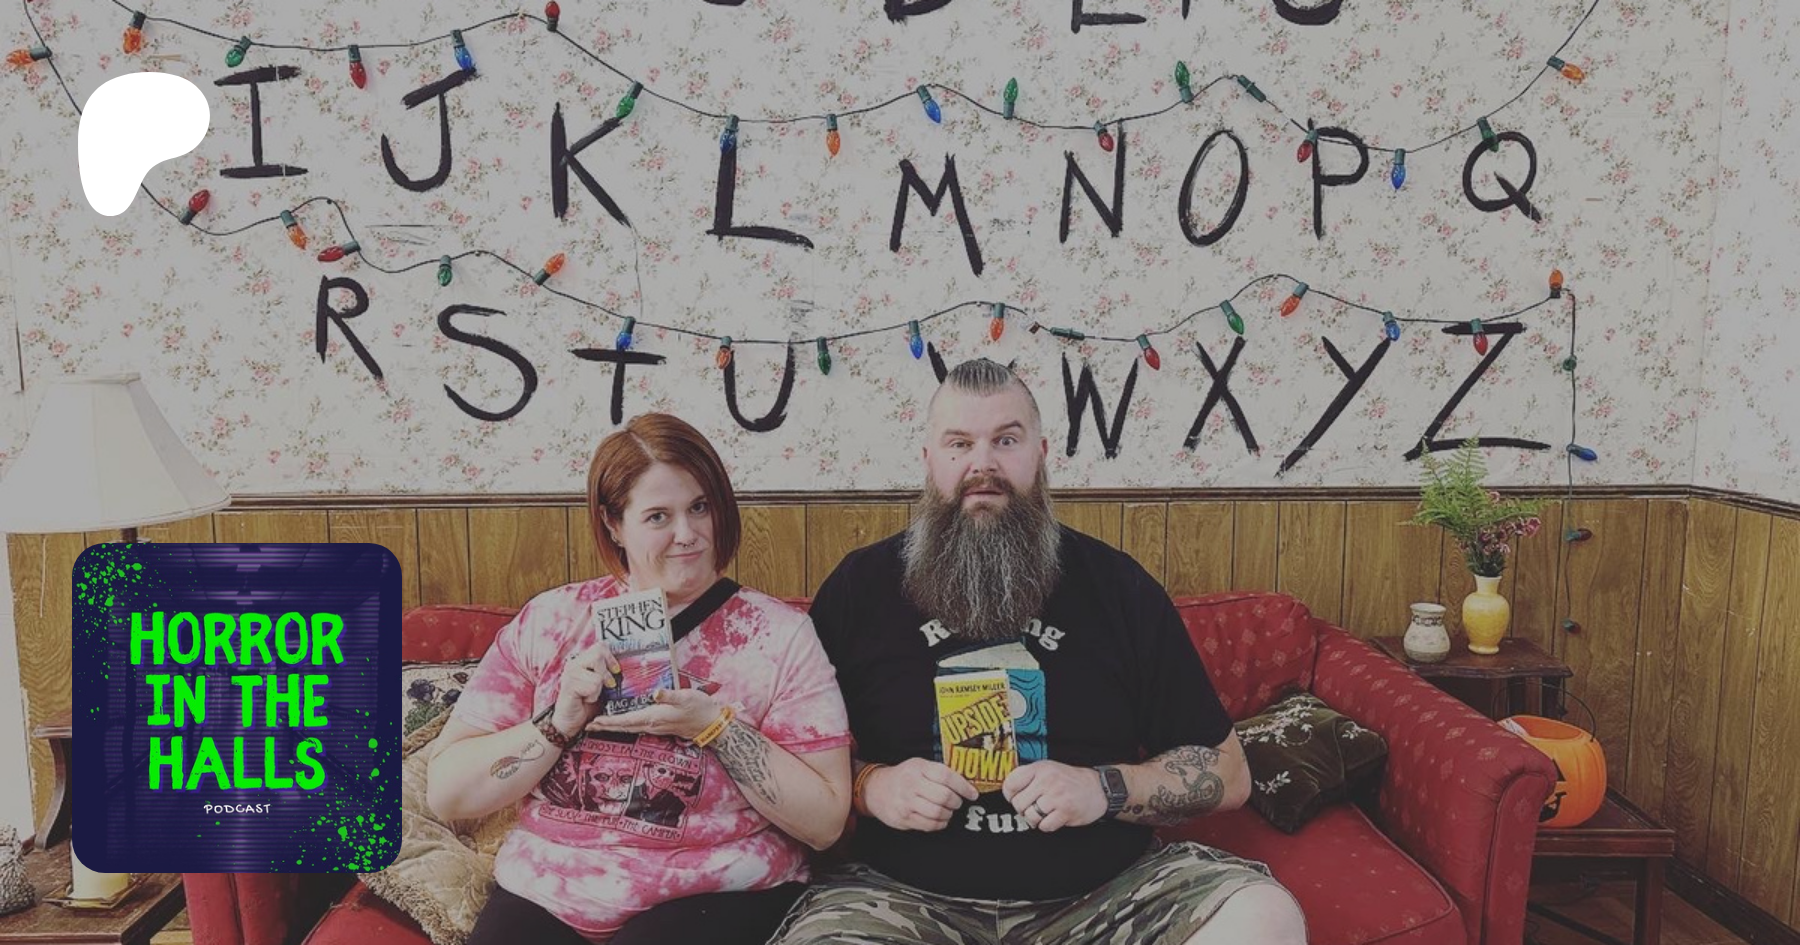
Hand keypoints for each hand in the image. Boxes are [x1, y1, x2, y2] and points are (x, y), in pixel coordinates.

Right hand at [551, 641, 619, 738]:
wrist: (569, 722)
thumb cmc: (586, 704)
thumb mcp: (599, 685)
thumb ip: (607, 673)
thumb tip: (626, 666)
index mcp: (581, 660)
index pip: (600, 645)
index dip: (611, 657)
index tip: (616, 670)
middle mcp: (574, 663)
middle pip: (599, 653)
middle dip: (606, 672)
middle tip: (605, 685)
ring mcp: (570, 673)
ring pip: (598, 673)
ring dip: (599, 687)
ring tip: (590, 694)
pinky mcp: (568, 685)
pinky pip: (593, 685)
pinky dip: (593, 696)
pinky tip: (584, 699)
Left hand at [582, 688, 724, 740]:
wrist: (710, 722)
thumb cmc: (699, 708)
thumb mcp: (685, 697)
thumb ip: (669, 695)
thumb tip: (655, 693)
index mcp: (654, 717)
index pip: (626, 720)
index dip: (609, 721)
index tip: (594, 721)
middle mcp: (652, 725)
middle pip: (623, 726)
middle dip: (605, 726)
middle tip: (589, 724)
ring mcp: (655, 727)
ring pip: (629, 727)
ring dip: (613, 725)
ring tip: (599, 723)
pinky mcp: (659, 725)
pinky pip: (637, 726)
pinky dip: (625, 724)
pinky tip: (622, 720)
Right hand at [861, 758, 979, 831]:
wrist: (875, 789)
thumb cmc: (903, 776)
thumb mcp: (919, 765)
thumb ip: (939, 772)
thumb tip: (966, 783)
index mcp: (918, 768)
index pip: (946, 776)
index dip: (963, 786)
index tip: (972, 793)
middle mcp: (911, 784)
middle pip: (944, 796)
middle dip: (957, 802)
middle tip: (957, 802)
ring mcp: (906, 803)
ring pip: (938, 813)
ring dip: (949, 814)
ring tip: (948, 810)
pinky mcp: (904, 818)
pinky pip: (930, 825)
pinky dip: (940, 823)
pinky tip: (939, 818)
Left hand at [1003, 761, 1107, 832]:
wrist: (1098, 788)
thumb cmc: (1070, 780)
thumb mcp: (1048, 768)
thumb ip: (1029, 776)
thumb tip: (1008, 789)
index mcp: (1040, 768)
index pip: (1010, 783)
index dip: (1009, 794)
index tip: (1014, 797)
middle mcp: (1047, 780)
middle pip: (1018, 803)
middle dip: (1023, 809)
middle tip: (1033, 807)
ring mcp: (1057, 796)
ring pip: (1030, 816)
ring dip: (1035, 819)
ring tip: (1044, 812)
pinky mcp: (1066, 811)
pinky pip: (1044, 826)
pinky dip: (1047, 825)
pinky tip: (1054, 817)